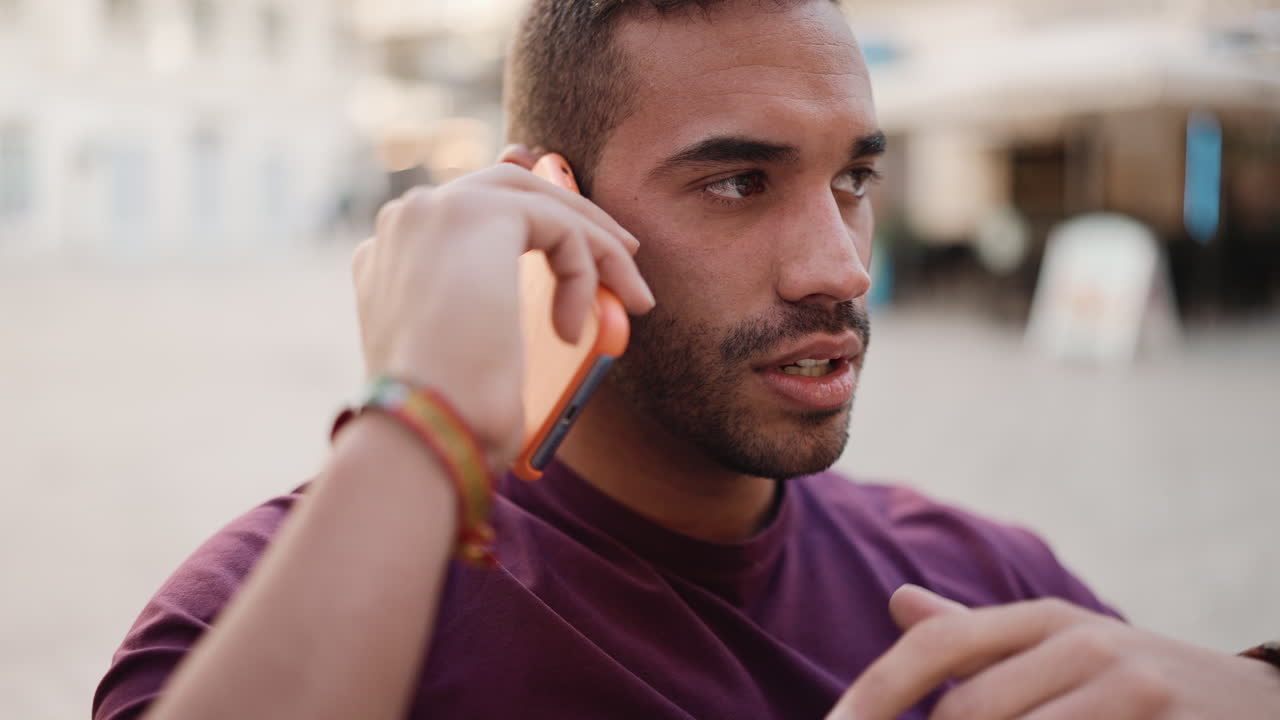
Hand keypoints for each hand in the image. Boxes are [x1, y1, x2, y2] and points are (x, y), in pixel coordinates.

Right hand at [351, 145, 654, 466]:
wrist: (421, 428)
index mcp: (388, 259)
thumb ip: (493, 320)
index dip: (526, 220)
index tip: (573, 247)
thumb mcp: (471, 363)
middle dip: (572, 216)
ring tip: (634, 293)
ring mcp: (433, 210)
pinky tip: (574, 328)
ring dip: (595, 245)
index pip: (466, 210)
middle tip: (621, 250)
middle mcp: (404, 224)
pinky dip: (586, 270)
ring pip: (540, 201)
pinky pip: (560, 225)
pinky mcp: (475, 213)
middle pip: (506, 187)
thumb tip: (559, 322)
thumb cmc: (448, 421)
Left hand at [826, 585, 1279, 719]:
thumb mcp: (1059, 647)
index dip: (875, 691)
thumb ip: (977, 636)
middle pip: (967, 710)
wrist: (1255, 708)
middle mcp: (1081, 642)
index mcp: (1043, 619)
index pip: (937, 644)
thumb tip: (897, 603)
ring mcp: (1128, 686)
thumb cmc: (1134, 681)